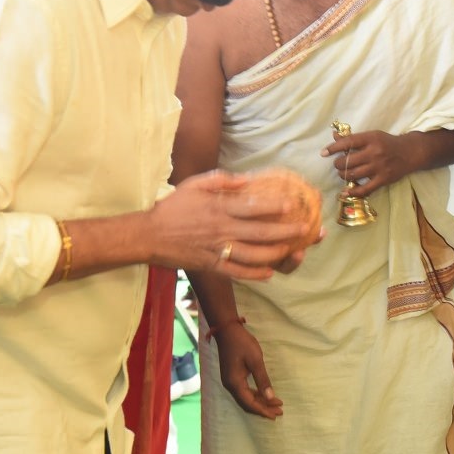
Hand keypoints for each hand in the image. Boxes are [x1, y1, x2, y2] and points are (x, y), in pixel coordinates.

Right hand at [147, 172, 310, 279]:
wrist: (149, 235)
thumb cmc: (173, 207)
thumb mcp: (194, 184)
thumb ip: (221, 180)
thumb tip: (246, 179)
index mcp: (219, 208)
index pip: (252, 207)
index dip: (274, 207)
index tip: (292, 205)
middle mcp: (221, 229)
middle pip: (260, 233)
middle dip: (285, 232)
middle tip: (303, 230)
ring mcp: (217, 249)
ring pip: (253, 255)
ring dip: (275, 253)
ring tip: (292, 250)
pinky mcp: (211, 265)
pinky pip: (236, 271)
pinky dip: (254, 274)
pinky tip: (269, 274)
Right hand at [214, 322, 282, 418]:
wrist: (226, 330)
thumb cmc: (242, 343)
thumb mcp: (255, 360)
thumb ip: (263, 380)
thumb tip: (270, 397)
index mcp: (234, 383)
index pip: (250, 403)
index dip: (263, 410)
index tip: (276, 414)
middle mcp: (230, 385)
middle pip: (247, 403)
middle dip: (263, 408)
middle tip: (279, 411)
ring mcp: (229, 381)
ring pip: (246, 398)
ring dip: (260, 402)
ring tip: (275, 404)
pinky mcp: (231, 377)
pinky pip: (244, 391)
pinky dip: (255, 394)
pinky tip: (265, 394)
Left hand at [322, 128, 412, 198]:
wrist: (410, 152)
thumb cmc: (387, 143)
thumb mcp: (372, 136)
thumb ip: (353, 138)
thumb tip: (334, 137)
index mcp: (370, 139)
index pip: (348, 143)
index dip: (333, 148)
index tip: (324, 153)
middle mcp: (374, 152)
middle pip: (348, 161)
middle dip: (338, 164)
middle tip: (339, 165)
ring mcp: (378, 167)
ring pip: (353, 174)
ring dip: (343, 175)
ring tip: (344, 173)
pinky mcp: (383, 179)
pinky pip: (365, 189)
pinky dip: (353, 192)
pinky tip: (346, 192)